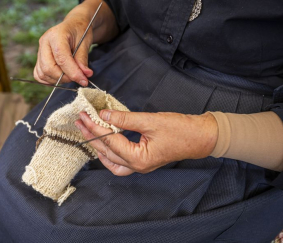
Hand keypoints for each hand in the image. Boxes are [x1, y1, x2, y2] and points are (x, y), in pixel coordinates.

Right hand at [34, 15, 93, 86]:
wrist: (74, 25)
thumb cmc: (80, 31)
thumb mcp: (85, 43)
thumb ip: (82, 60)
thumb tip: (85, 75)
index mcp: (56, 35)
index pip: (61, 58)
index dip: (73, 72)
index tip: (84, 80)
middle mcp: (44, 42)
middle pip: (48, 68)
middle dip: (64, 77)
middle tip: (77, 77)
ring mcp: (39, 50)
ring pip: (43, 73)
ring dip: (58, 80)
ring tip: (70, 75)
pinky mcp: (39, 58)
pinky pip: (39, 75)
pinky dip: (49, 80)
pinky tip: (61, 76)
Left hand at [75, 110, 217, 175]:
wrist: (201, 137)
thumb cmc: (181, 130)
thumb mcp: (150, 121)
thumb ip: (124, 119)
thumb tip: (104, 115)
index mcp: (138, 159)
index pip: (110, 142)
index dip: (95, 127)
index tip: (84, 115)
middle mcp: (137, 166)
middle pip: (107, 152)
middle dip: (92, 135)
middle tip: (80, 121)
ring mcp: (140, 166)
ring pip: (111, 161)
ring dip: (98, 146)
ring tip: (88, 131)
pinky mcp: (143, 160)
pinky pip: (120, 162)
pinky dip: (109, 153)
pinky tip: (104, 143)